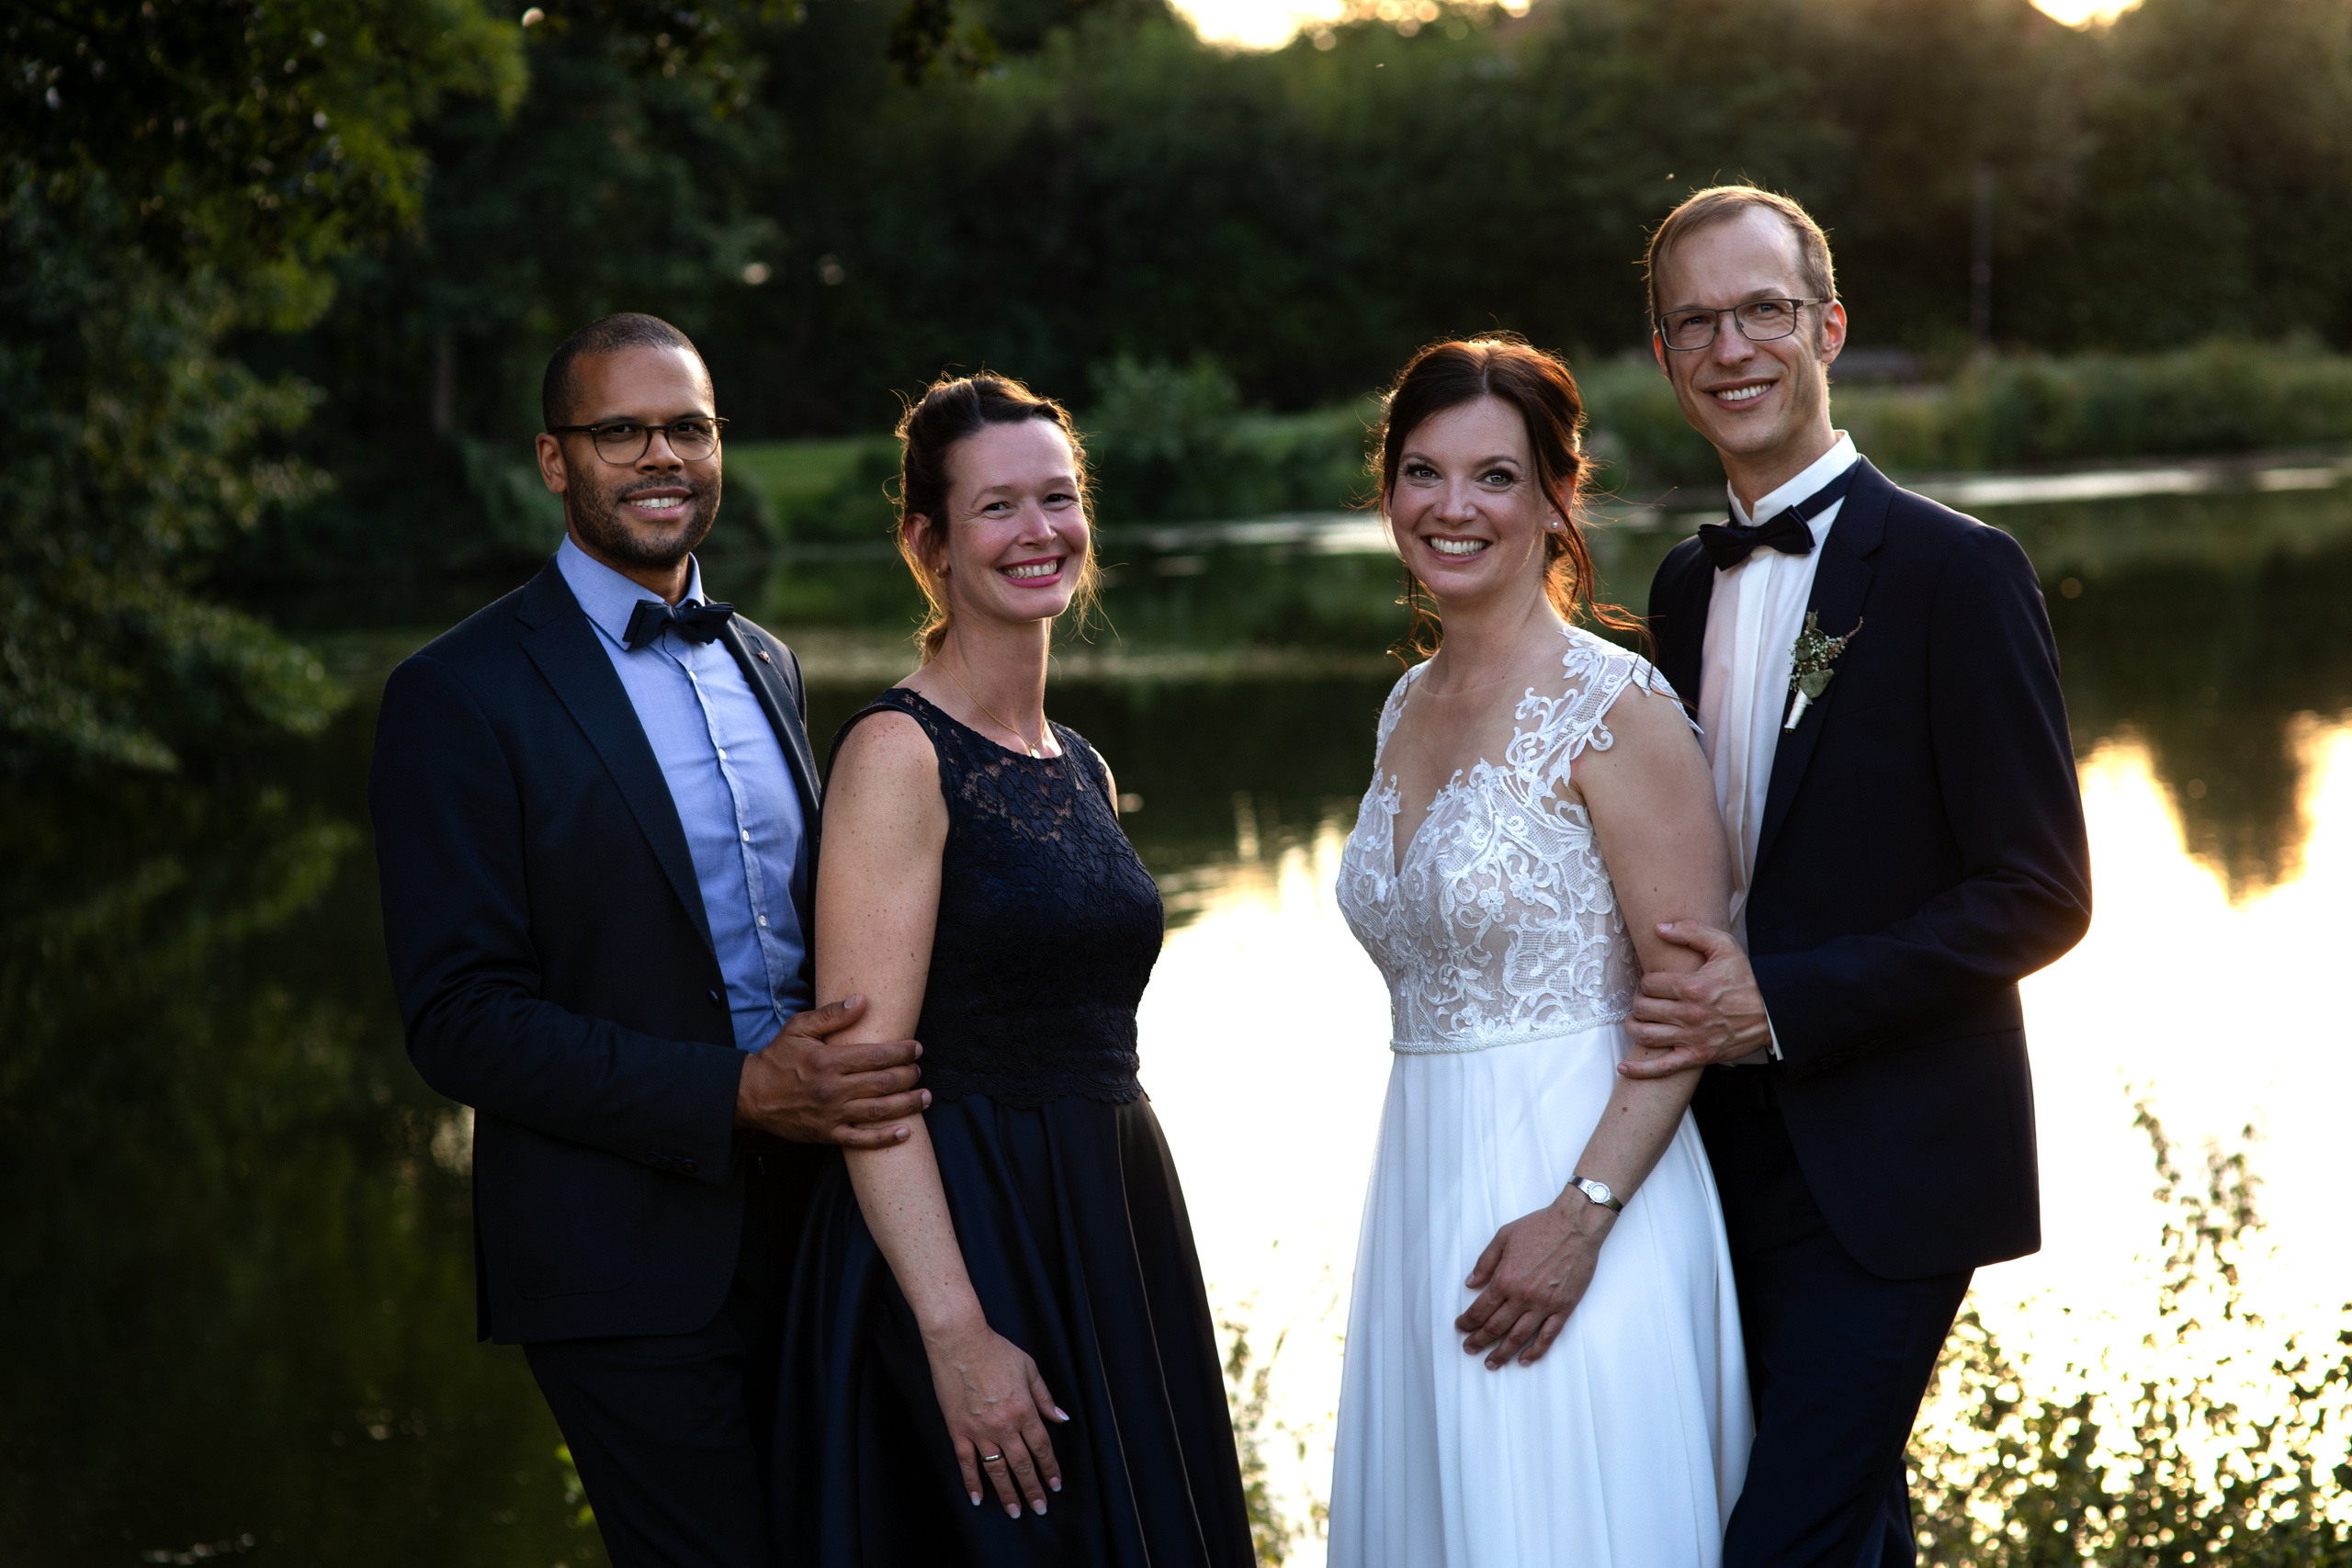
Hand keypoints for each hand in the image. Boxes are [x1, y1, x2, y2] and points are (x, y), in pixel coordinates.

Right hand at [734, 994, 928, 1146]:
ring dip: (906, 1104)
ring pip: (878, 1111)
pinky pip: (861, 1140)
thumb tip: (862, 1000)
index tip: (916, 1048)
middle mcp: (832, 1089)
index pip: (876, 1056)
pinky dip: (885, 1138)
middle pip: (883, 1083)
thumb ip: (831, 1014)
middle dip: (908, 1076)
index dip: (902, 1052)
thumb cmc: (777, 1058)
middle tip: (919, 1070)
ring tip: (924, 1097)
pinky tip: (905, 1132)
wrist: (750, 1095)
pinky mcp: (827, 1134)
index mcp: (828, 1061)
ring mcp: (831, 1115)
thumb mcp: (798, 1028)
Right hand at [924, 1320, 1068, 1517]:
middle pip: (1022, 1464)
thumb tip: (1061, 1418)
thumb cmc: (996, 1351)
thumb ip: (1044, 1397)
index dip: (1050, 1468)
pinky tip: (978, 1498)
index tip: (1055, 1485)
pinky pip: (966, 1462)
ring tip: (1015, 1511)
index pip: (1042, 1447)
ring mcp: (979, 1430)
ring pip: (996, 1469)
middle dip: (1033, 1489)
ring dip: (1007, 1493)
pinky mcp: (959, 1430)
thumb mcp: (1029, 1368)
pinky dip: (972, 1482)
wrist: (960, 1341)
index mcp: (1024, 1409)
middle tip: (1040, 1508)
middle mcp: (1004, 1425)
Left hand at [1454, 1195, 1611, 1368]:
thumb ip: (1485, 1262)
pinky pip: (1547, 1336)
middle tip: (1469, 1349)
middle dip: (1479, 1341)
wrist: (1575, 1226)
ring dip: (1502, 1353)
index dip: (1467, 1322)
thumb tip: (1471, 1283)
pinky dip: (1535, 1351)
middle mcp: (1522, 1296)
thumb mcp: (1504, 1237)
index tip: (1461, 1328)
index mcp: (1505, 1279)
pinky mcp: (1563, 1308)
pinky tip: (1524, 1360)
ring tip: (1491, 1363)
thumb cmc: (1540, 1227)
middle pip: (1495, 1327)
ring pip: (1518, 1337)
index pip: (1480, 1309)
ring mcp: (1544, 1305)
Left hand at [1621, 921, 1771, 1078]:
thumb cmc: (1748, 978)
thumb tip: (1659, 928)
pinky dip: (1640, 1070)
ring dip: (1634, 1027)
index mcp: (1692, 986)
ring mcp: (1692, 1037)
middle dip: (1640, 1002)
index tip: (1655, 983)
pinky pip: (1663, 1067)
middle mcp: (1689, 1013)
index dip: (1648, 982)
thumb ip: (1691, 931)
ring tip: (1637, 1020)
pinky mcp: (1698, 1056)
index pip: (1649, 984)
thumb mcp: (1724, 946)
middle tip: (1647, 1000)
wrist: (1775, 1012)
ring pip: (1645, 1035)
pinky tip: (1624, 1067)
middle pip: (1643, 1008)